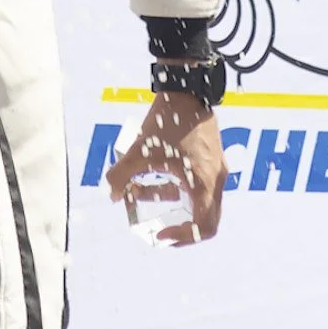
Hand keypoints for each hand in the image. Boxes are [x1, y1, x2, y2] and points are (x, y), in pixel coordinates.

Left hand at [105, 94, 227, 246]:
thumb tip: (111, 194)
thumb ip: (121, 176)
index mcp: (205, 184)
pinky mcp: (210, 156)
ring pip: (196, 198)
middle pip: (205, 218)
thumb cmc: (167, 122)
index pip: (204, 228)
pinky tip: (150, 174)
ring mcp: (215, 167)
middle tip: (159, 230)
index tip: (161, 234)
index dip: (183, 238)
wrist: (186, 89)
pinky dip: (175, 184)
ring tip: (138, 192)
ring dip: (169, 200)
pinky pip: (195, 181)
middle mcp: (216, 180)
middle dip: (179, 226)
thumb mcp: (139, 151)